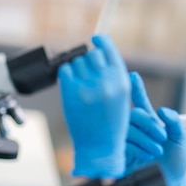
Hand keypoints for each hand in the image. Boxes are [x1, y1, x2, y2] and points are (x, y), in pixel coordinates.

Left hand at [58, 35, 130, 178]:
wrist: (100, 148)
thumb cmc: (111, 125)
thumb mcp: (121, 97)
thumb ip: (113, 77)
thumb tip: (98, 54)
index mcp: (121, 82)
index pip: (110, 51)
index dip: (101, 41)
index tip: (95, 38)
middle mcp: (106, 82)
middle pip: (92, 55)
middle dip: (89, 61)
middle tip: (88, 74)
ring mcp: (87, 87)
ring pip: (77, 62)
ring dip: (77, 70)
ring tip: (81, 86)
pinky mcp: (71, 93)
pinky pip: (65, 71)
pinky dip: (66, 76)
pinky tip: (71, 87)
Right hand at [125, 72, 185, 185]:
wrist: (170, 185)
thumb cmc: (175, 161)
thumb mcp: (180, 139)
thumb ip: (174, 122)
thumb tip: (161, 110)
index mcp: (150, 123)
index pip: (140, 102)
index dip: (136, 89)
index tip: (132, 75)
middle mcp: (136, 130)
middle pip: (133, 115)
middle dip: (149, 123)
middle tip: (162, 136)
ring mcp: (127, 142)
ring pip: (128, 129)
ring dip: (145, 137)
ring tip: (158, 150)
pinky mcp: (121, 154)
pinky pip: (123, 144)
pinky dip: (138, 147)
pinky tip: (148, 156)